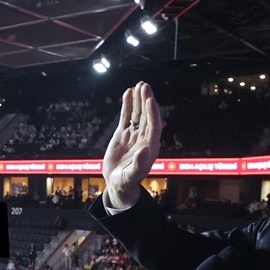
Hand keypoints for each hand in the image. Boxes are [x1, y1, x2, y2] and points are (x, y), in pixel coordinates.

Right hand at [102, 82, 162, 210]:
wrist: (117, 183)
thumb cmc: (126, 182)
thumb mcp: (131, 176)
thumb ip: (138, 164)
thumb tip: (145, 149)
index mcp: (149, 147)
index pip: (153, 126)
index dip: (152, 113)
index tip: (149, 99)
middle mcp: (144, 138)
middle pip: (147, 116)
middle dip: (146, 101)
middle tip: (145, 86)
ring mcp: (134, 135)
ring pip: (137, 114)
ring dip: (138, 100)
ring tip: (139, 85)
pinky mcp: (123, 134)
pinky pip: (126, 117)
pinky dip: (127, 106)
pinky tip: (128, 93)